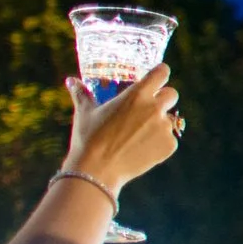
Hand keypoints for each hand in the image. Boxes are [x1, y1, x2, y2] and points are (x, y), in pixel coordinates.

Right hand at [63, 61, 181, 191]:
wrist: (97, 171)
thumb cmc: (88, 139)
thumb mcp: (84, 113)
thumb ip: (81, 94)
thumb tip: (71, 80)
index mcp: (137, 95)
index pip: (161, 72)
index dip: (160, 73)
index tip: (157, 77)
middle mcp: (154, 108)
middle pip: (171, 94)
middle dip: (162, 98)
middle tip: (147, 109)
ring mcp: (164, 127)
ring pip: (169, 119)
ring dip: (159, 123)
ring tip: (137, 135)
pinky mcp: (169, 145)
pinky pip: (169, 139)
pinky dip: (159, 143)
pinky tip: (141, 149)